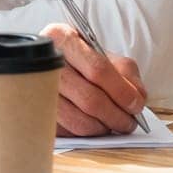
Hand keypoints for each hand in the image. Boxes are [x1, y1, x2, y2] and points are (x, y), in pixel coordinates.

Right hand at [40, 22, 147, 136]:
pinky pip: (68, 132)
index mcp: (63, 38)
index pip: (98, 69)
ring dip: (103, 128)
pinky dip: (86, 133)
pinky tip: (93, 125)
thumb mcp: (105, 54)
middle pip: (89, 99)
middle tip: (128, 123)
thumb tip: (137, 99)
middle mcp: (44, 63)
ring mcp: (37, 90)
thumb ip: (126, 73)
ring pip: (79, 120)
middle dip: (116, 116)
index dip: (122, 91)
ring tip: (113, 125)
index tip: (136, 105)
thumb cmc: (81, 59)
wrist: (52, 64)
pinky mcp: (36, 112)